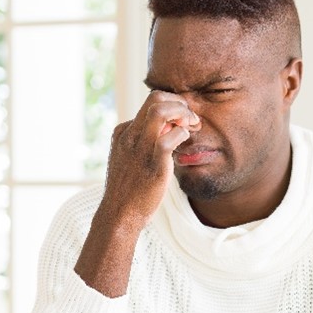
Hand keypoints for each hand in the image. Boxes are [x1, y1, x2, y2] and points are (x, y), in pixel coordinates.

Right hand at [101, 91, 200, 229]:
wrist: (119, 214)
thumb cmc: (129, 191)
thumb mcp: (129, 161)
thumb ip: (142, 145)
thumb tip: (165, 133)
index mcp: (122, 132)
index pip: (149, 104)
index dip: (171, 106)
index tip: (182, 120)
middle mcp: (129, 134)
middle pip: (155, 97)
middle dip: (178, 102)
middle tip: (191, 118)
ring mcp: (140, 146)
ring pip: (161, 109)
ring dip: (183, 113)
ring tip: (192, 125)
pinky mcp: (154, 161)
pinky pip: (173, 134)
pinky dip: (183, 133)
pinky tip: (185, 142)